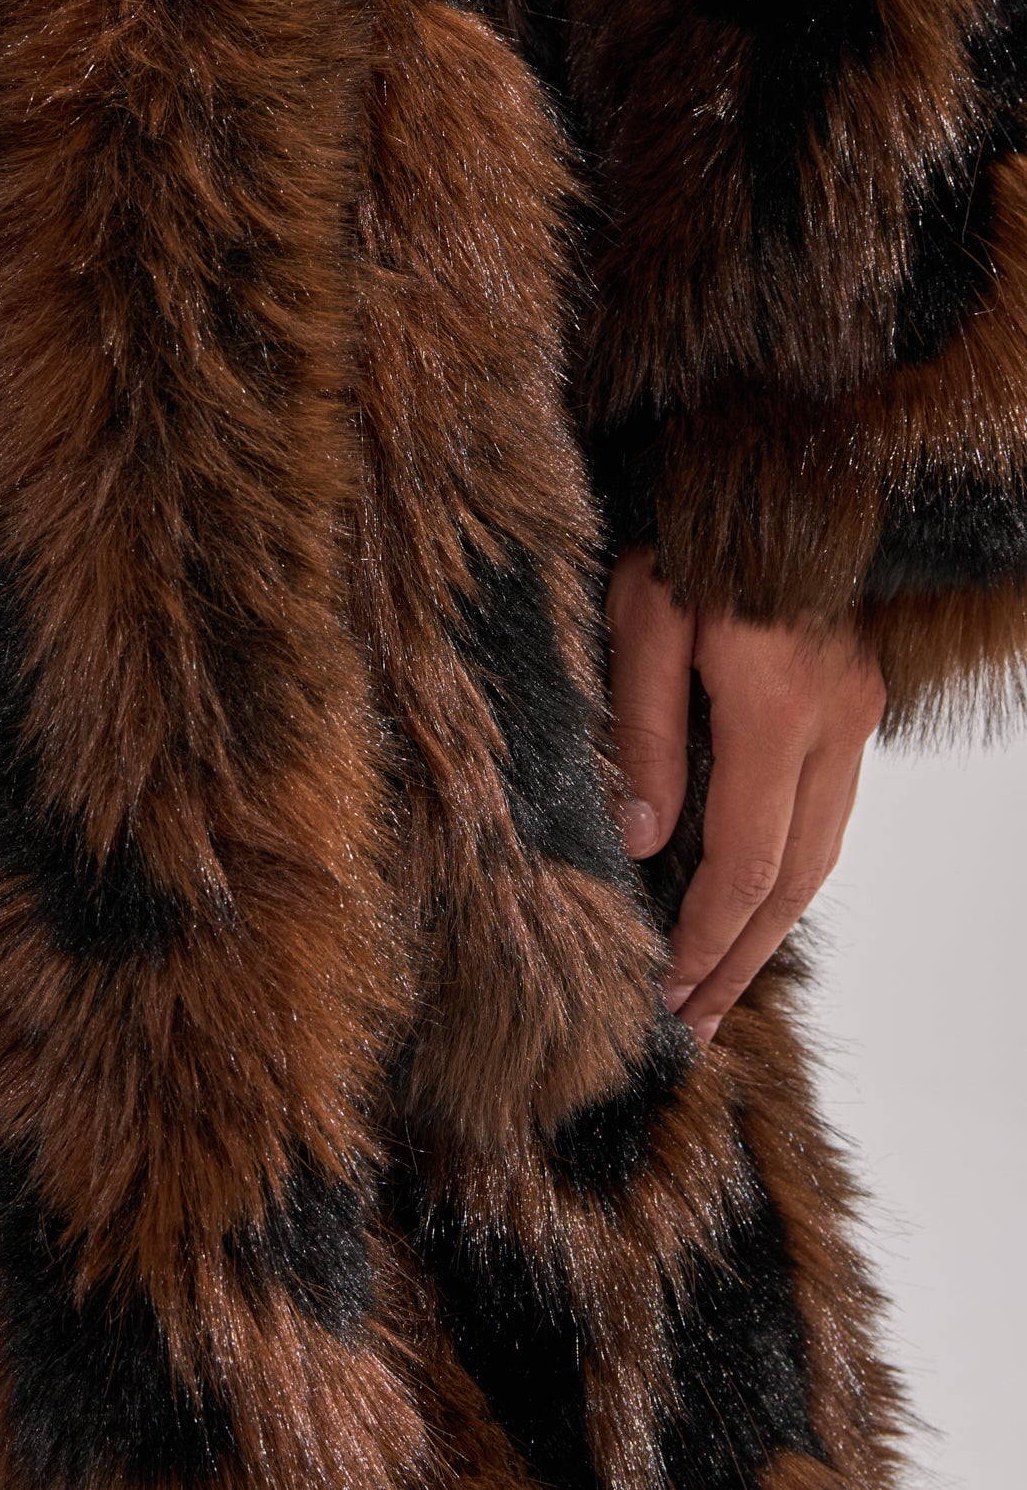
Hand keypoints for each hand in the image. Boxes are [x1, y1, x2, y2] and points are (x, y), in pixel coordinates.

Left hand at [605, 548, 884, 1041]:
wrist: (766, 466)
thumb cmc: (684, 530)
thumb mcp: (636, 619)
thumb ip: (640, 732)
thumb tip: (643, 841)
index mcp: (775, 703)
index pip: (748, 857)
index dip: (707, 935)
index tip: (667, 991)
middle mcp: (834, 719)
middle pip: (797, 876)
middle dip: (739, 957)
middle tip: (690, 1023)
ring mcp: (853, 713)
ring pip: (822, 852)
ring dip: (768, 926)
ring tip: (714, 985)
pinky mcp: (852, 703)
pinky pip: (826, 813)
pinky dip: (788, 872)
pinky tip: (747, 905)